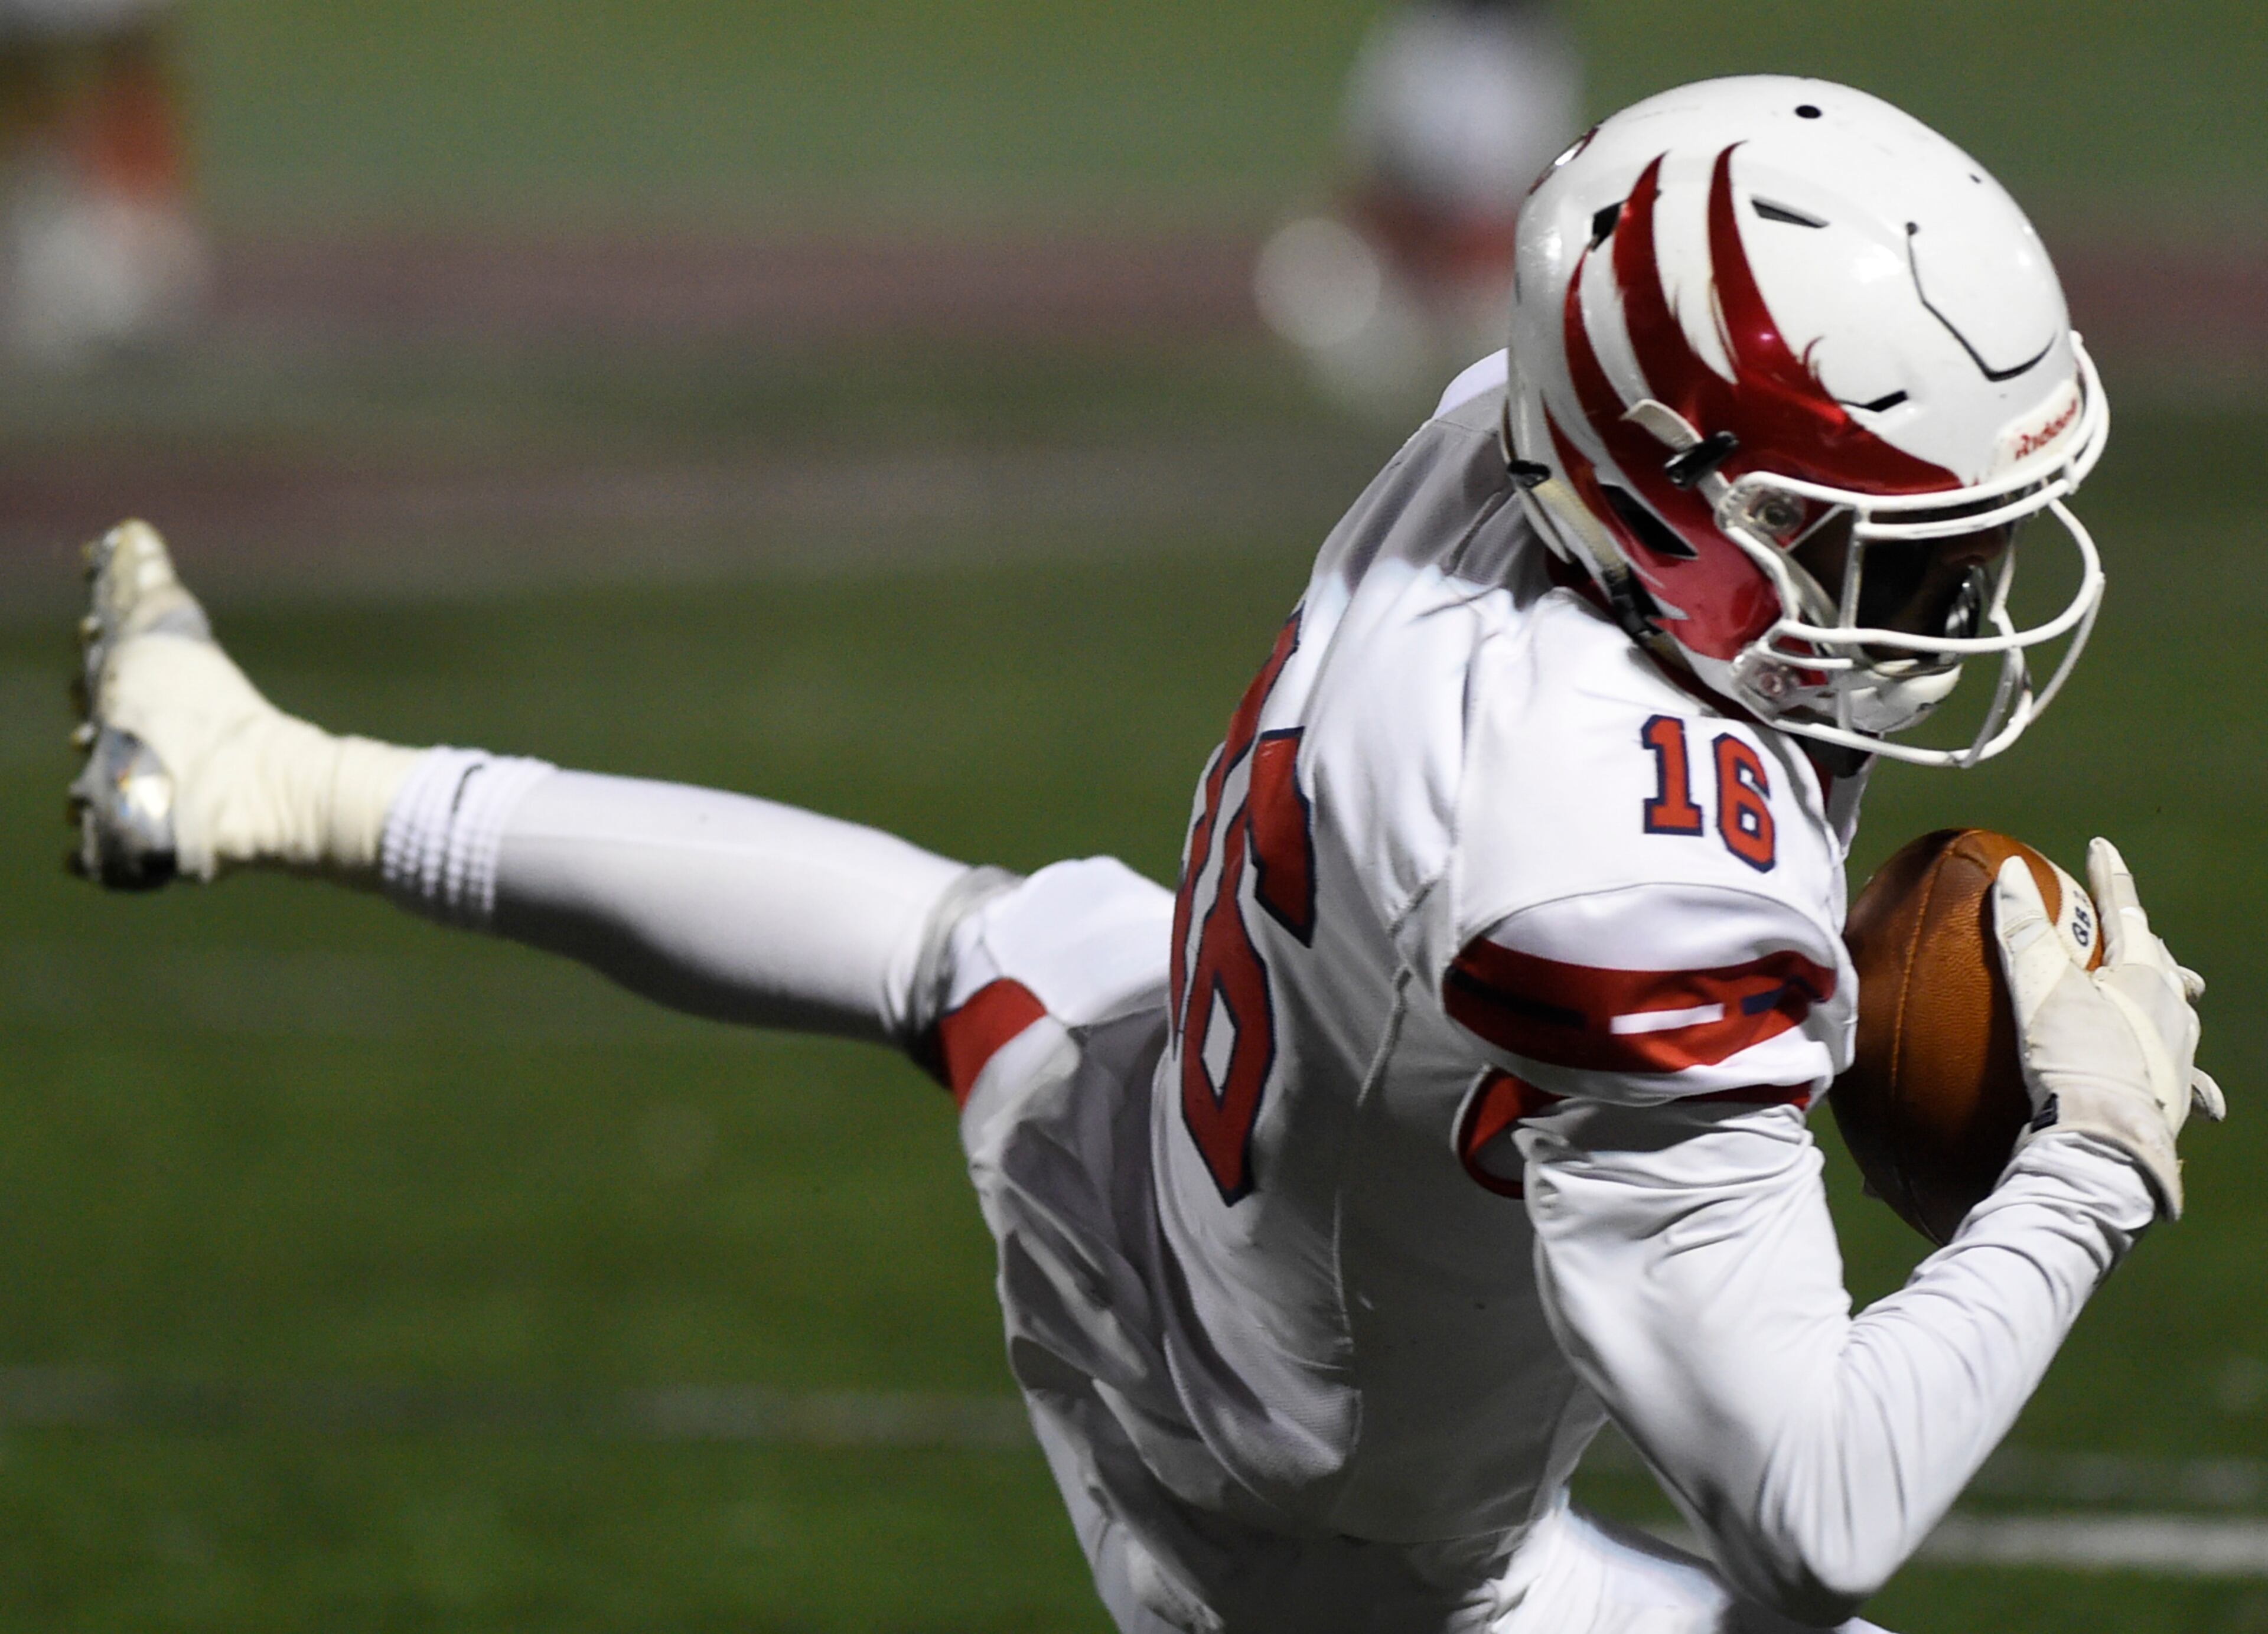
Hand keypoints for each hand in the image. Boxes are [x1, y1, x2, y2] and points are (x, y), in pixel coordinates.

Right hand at [1993, 838, 2222, 1218]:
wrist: (2103, 1146)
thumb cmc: (2075, 1062)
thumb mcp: (2042, 990)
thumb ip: (2025, 931)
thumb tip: (2010, 874)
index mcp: (2146, 977)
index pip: (2126, 910)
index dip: (2109, 876)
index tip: (2100, 847)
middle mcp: (2173, 1013)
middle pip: (2160, 962)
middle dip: (2143, 939)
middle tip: (2130, 925)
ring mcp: (2178, 1058)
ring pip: (2182, 1015)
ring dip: (2174, 999)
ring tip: (2180, 993)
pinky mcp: (2173, 1100)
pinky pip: (2193, 1083)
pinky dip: (2197, 1082)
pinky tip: (2214, 1102)